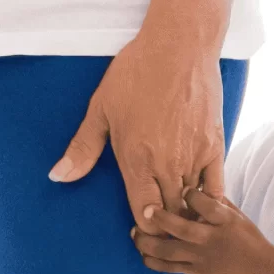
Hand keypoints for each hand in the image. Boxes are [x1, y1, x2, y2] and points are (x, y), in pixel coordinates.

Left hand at [47, 25, 225, 232]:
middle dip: (163, 225)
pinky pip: (216, 187)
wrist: (180, 46)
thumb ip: (82, 149)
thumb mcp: (101, 109)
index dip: (142, 227)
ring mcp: (195, 157)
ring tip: (177, 216)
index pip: (144, 215)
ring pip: (192, 204)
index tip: (138, 225)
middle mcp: (168, 165)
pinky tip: (198, 198)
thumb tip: (57, 177)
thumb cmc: (137, 73)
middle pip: (170, 215)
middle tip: (157, 226)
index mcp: (137, 160)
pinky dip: (207, 198)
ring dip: (184, 213)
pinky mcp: (215, 145)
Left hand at [131, 187, 270, 273]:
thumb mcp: (237, 215)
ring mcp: (201, 257)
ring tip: (134, 233)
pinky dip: (154, 262)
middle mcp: (211, 238)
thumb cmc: (248, 238)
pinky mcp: (195, 272)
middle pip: (182, 228)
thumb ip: (217, 202)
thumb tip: (195, 185)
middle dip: (161, 218)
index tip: (181, 186)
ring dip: (149, 242)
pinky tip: (143, 254)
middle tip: (145, 209)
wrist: (257, 271)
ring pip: (170, 250)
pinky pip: (170, 268)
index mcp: (225, 221)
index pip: (206, 204)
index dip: (191, 194)